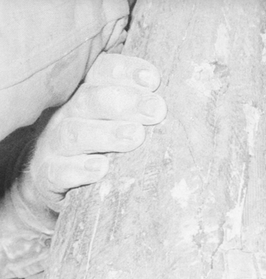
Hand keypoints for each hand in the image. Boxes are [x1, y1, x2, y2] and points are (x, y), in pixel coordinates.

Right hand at [22, 52, 165, 214]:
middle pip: (91, 100)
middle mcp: (69, 114)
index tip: (153, 79)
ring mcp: (56, 143)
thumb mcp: (114, 124)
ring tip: (135, 135)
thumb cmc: (96, 147)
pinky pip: (60, 170)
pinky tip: (101, 168)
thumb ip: (140, 113)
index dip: (125, 72)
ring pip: (76, 133)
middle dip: (124, 102)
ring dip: (107, 134)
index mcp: (87, 96)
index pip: (101, 73)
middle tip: (156, 109)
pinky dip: (80, 169)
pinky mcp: (50, 173)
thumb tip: (174, 107)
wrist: (51, 178)